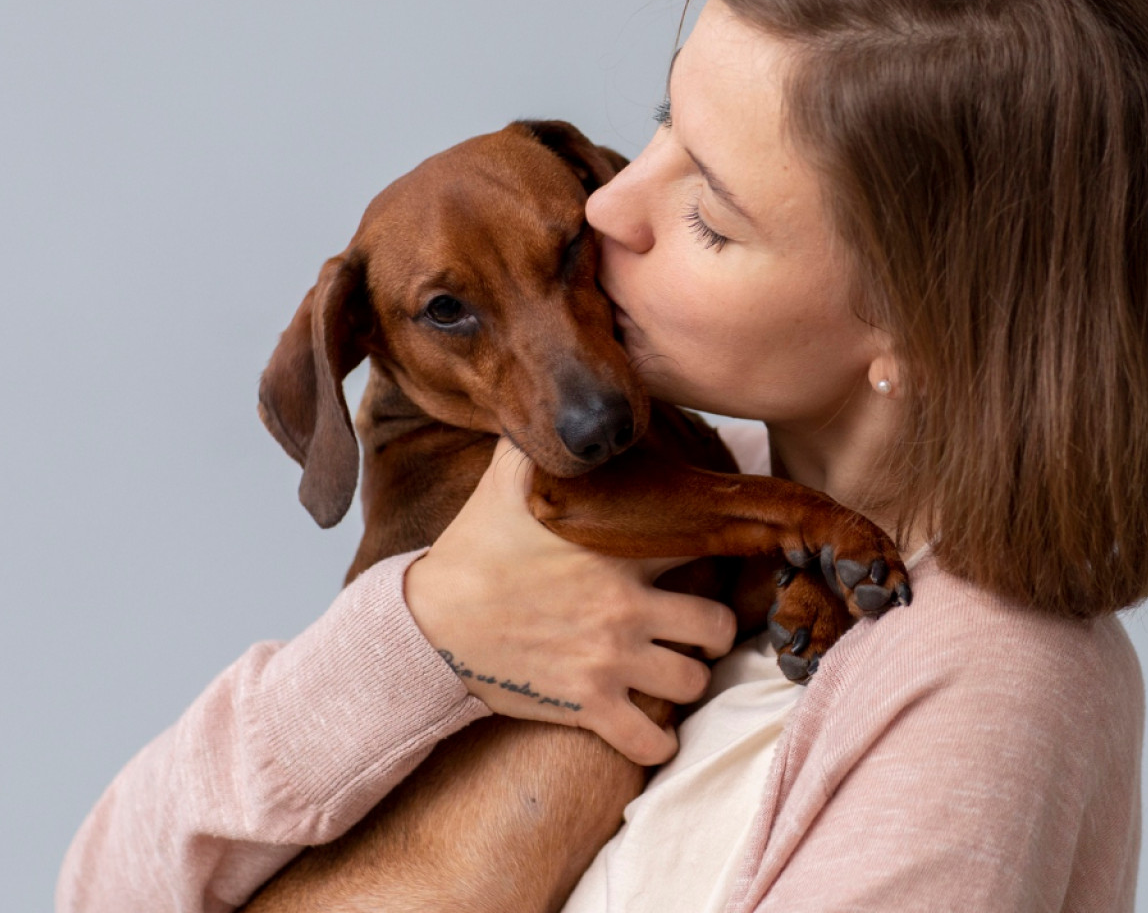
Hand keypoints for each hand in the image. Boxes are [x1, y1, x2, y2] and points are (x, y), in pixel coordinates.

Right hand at [403, 438, 736, 765]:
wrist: (427, 625)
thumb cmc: (471, 551)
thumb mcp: (506, 481)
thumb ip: (543, 444)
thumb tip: (551, 405)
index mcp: (617, 550)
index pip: (704, 543)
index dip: (719, 549)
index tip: (719, 554)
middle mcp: (625, 607)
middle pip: (718, 624)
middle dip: (714, 629)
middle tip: (698, 628)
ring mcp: (609, 660)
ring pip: (693, 681)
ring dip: (688, 680)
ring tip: (674, 671)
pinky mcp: (587, 706)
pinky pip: (650, 740)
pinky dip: (658, 742)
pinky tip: (650, 730)